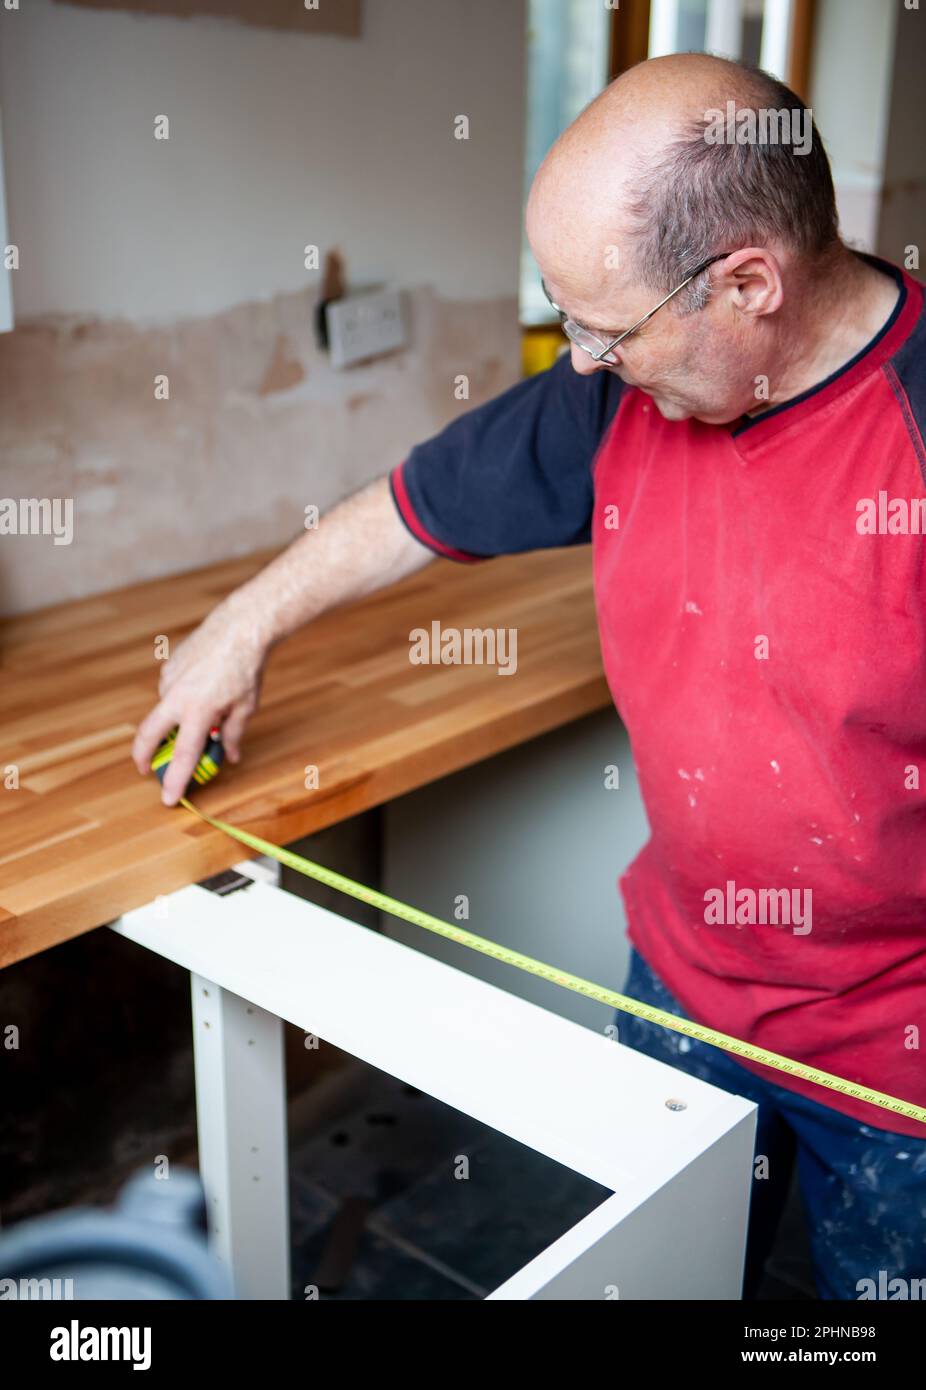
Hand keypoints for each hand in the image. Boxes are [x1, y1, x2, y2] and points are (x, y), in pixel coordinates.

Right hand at [132, 594, 269, 805]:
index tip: (167, 799)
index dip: (175, 780)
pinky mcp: (167, 667)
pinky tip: (202, 686)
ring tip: (207, 706)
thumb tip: (229, 757)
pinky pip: (170, 692)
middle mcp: (177, 697)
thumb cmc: (246, 669)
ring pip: (165, 711)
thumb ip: (233, 735)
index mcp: (199, 711)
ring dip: (176, 719)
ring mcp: (168, 681)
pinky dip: (181, 699)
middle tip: (146, 769)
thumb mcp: (246, 707)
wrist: (238, 628)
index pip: (185, 755)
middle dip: (142, 756)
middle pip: (148, 735)